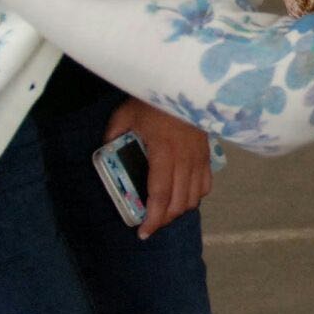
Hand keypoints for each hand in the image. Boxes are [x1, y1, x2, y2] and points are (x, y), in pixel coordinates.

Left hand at [104, 98, 213, 239]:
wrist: (185, 82)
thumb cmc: (153, 98)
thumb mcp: (125, 114)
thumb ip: (114, 135)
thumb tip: (106, 152)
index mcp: (163, 151)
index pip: (160, 195)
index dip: (153, 218)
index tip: (143, 232)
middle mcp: (184, 158)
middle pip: (179, 202)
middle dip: (164, 220)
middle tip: (150, 225)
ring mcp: (199, 157)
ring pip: (194, 197)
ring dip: (180, 210)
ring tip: (165, 213)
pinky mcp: (207, 152)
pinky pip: (205, 183)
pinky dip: (195, 196)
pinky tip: (184, 196)